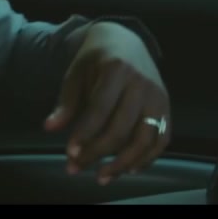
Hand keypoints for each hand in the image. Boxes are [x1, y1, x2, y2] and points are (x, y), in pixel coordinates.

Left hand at [43, 21, 169, 184]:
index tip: (70, 153)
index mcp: (116, 69)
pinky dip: (147, 158)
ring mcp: (158, 96)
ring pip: (145, 139)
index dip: (84, 134)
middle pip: (121, 128)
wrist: (125, 42)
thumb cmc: (95, 60)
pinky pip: (162, 139)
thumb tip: (50, 128)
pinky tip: (129, 169)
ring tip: (102, 176)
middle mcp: (141, 84)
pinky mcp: (167, 107)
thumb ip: (66, 102)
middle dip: (97, 152)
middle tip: (77, 167)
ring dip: (123, 163)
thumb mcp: (76, 73)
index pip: (100, 109)